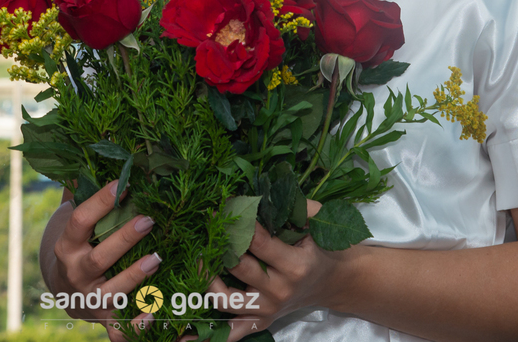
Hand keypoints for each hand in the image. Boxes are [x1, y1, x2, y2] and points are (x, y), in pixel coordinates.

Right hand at [45, 181, 161, 341]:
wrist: (66, 290)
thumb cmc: (80, 244)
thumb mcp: (78, 222)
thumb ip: (87, 192)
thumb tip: (102, 148)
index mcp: (68, 245)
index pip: (80, 221)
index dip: (100, 201)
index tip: (123, 183)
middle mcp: (76, 274)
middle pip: (98, 259)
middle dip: (123, 239)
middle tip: (148, 219)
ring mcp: (91, 299)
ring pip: (112, 292)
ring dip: (135, 277)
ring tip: (158, 257)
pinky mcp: (105, 319)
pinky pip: (119, 329)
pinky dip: (135, 326)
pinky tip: (154, 315)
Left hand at [205, 200, 344, 341]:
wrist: (334, 283)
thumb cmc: (322, 249)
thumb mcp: (318, 226)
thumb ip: (301, 207)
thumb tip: (273, 191)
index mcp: (295, 266)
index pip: (257, 241)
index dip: (237, 221)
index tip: (222, 205)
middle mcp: (279, 291)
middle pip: (238, 267)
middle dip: (219, 244)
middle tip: (206, 227)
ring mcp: (267, 310)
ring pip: (225, 299)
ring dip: (206, 280)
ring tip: (196, 260)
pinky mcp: (259, 322)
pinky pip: (231, 333)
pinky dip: (207, 337)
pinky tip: (182, 338)